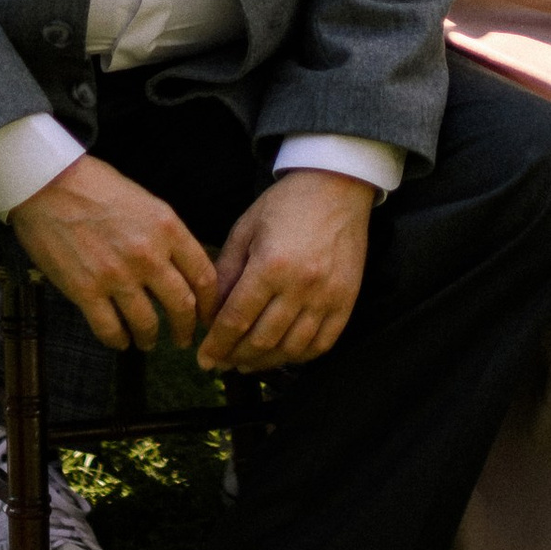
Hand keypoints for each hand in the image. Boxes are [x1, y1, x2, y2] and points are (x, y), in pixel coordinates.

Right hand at [10, 156, 217, 352]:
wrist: (47, 184)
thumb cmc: (95, 186)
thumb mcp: (145, 202)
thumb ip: (165, 235)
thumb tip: (179, 268)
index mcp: (167, 228)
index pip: (204, 275)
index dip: (210, 303)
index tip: (207, 315)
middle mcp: (148, 255)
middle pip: (182, 306)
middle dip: (186, 329)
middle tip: (183, 339)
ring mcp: (117, 276)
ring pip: (147, 323)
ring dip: (150, 338)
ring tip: (147, 341)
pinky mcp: (85, 291)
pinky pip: (110, 329)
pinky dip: (118, 341)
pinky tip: (120, 341)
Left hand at [198, 169, 375, 372]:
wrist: (337, 187)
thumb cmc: (285, 205)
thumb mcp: (245, 230)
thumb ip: (225, 273)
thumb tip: (210, 315)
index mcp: (270, 265)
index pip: (236, 320)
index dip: (217, 345)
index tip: (204, 360)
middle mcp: (301, 286)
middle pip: (262, 340)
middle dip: (235, 357)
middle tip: (221, 362)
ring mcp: (327, 297)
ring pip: (291, 348)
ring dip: (265, 362)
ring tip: (246, 362)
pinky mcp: (346, 301)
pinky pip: (322, 344)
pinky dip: (298, 357)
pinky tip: (281, 355)